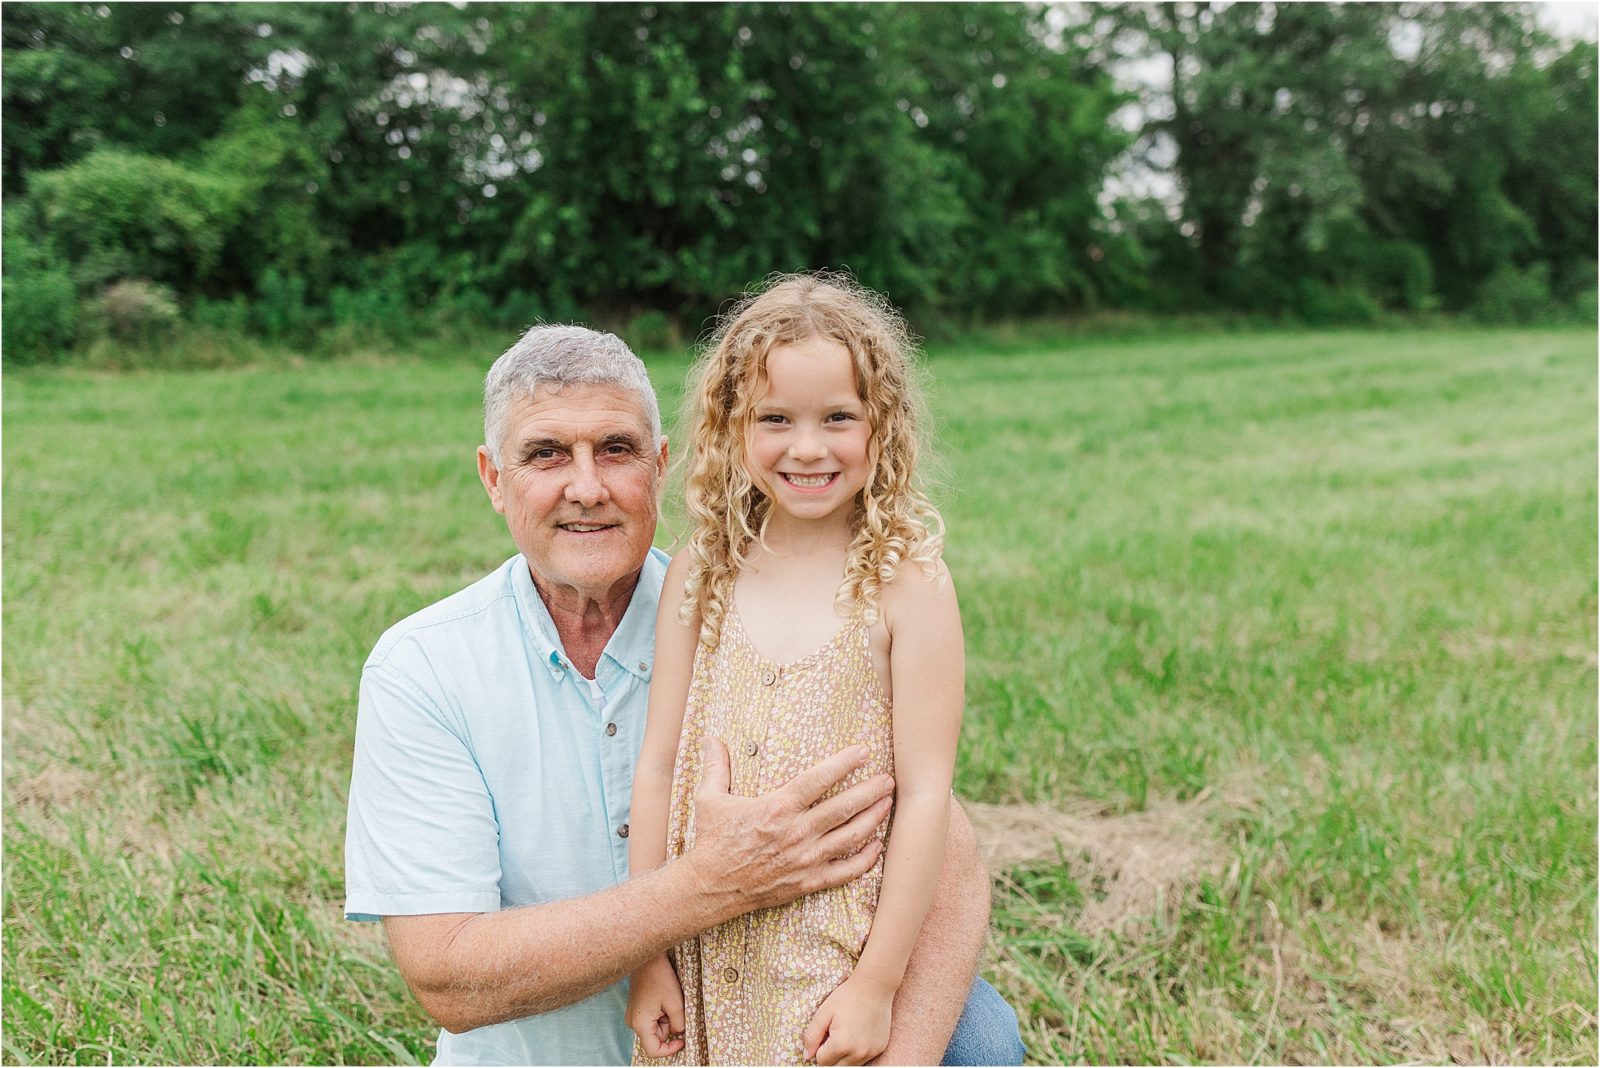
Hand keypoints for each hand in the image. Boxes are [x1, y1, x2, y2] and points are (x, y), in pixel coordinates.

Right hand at [627, 954, 684, 1057]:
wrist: (647, 957)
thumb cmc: (660, 977)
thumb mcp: (676, 1003)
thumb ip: (679, 1023)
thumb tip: (679, 1032)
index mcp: (640, 1023)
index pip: (653, 1050)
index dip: (670, 1050)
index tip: (682, 1040)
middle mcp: (633, 1022)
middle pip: (656, 1037)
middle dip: (669, 1026)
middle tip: (675, 1008)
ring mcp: (633, 1015)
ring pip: (655, 1027)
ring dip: (666, 1018)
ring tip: (668, 999)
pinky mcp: (636, 1009)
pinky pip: (652, 1019)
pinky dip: (661, 1013)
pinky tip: (663, 998)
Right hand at [685, 738, 893, 913]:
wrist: (710, 888)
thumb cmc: (711, 841)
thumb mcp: (709, 799)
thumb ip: (716, 766)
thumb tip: (709, 737)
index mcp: (777, 808)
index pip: (819, 779)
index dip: (844, 763)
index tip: (864, 751)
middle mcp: (796, 832)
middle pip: (844, 807)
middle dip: (871, 790)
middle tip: (889, 779)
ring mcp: (805, 859)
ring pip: (850, 836)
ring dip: (873, 818)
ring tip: (888, 803)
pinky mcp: (807, 882)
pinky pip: (845, 872)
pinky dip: (866, 860)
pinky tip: (877, 846)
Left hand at [802, 974, 895, 1065]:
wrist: (875, 986)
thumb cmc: (847, 996)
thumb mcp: (824, 1013)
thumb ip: (812, 1037)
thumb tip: (807, 1056)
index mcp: (841, 1045)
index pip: (822, 1061)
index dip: (820, 1049)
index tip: (825, 1033)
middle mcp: (858, 1053)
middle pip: (836, 1067)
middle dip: (830, 1056)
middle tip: (833, 1035)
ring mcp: (871, 1052)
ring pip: (850, 1066)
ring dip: (844, 1056)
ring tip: (845, 1034)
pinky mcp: (879, 1049)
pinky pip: (863, 1059)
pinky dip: (856, 1052)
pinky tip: (857, 1035)